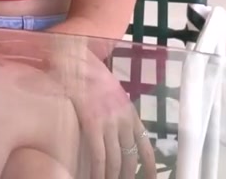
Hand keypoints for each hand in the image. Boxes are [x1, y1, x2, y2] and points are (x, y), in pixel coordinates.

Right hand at [51, 49, 156, 178]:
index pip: (146, 148)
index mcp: (130, 114)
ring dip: (111, 177)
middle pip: (130, 159)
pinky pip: (99, 154)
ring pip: (115, 161)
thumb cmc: (88, 74)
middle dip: (126, 177)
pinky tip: (93, 178)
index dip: (149, 168)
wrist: (76, 58)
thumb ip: (116, 114)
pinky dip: (97, 171)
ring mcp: (109, 121)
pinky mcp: (93, 121)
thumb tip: (116, 134)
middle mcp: (124, 120)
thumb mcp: (110, 94)